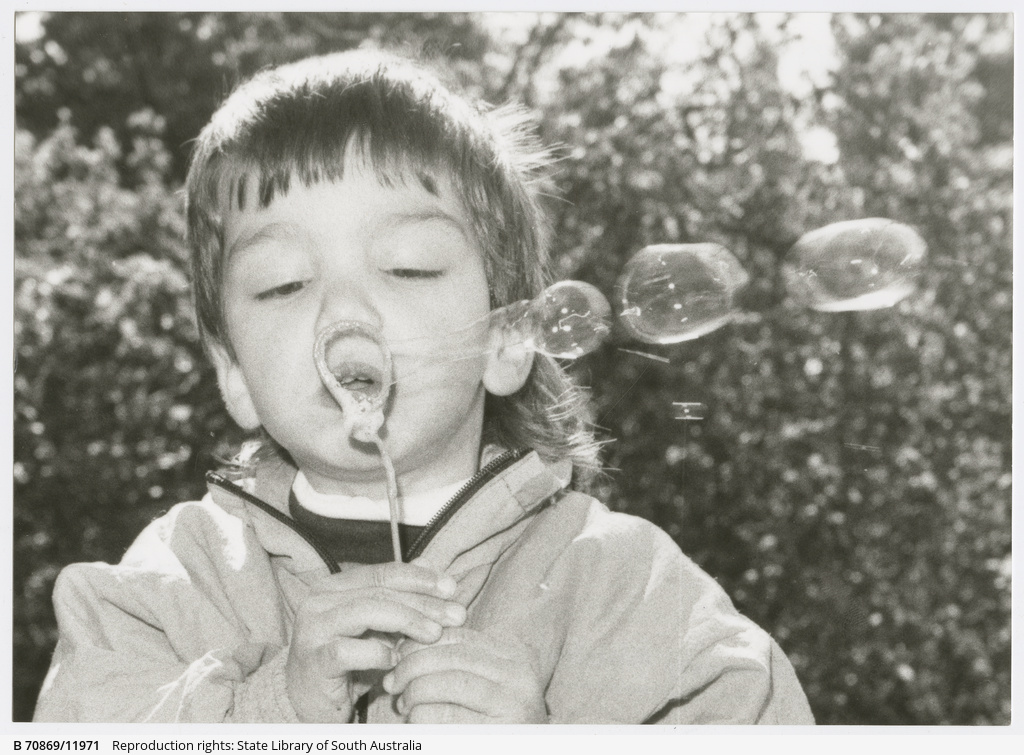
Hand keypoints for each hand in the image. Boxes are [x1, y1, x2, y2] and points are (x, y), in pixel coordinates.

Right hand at [285, 561, 465, 722]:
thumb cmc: (347, 663)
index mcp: (334, 586)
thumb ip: (400, 596)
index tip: (452, 588)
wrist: (308, 703)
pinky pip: (349, 650)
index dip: (420, 578)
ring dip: (408, 621)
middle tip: (455, 615)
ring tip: (435, 634)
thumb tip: (431, 564)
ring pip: (367, 612)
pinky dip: (378, 653)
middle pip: (380, 591)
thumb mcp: (377, 627)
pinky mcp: (313, 660)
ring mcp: (312, 629)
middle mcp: (319, 601)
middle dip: (423, 602)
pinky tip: (396, 661)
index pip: (383, 573)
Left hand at [383, 627, 546, 723]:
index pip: (457, 635)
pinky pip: (441, 716)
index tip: (398, 657)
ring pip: (443, 682)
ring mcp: (513, 703)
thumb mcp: (477, 685)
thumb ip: (451, 663)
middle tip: (393, 682)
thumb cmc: (488, 724)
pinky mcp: (498, 731)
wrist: (518, 751)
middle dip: (410, 666)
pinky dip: (419, 718)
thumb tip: (402, 647)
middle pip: (449, 655)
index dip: (420, 642)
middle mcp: (519, 675)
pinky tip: (417, 725)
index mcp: (514, 656)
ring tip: (405, 704)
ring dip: (413, 693)